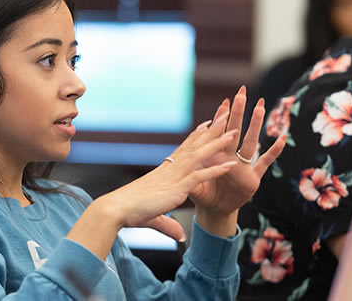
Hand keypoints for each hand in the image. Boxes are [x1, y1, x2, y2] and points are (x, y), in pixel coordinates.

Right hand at [96, 118, 239, 241]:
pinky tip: (231, 164)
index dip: (196, 136)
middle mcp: (170, 169)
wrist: (117, 208)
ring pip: (200, 155)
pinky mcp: (177, 187)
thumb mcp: (155, 217)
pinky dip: (216, 169)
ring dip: (217, 144)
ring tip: (233, 132)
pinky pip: (201, 175)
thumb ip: (169, 225)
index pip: (183, 148)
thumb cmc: (130, 210)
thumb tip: (180, 237)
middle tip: (224, 115)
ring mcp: (174, 176)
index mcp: (164, 170)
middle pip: (194, 145)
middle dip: (211, 130)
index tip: (207, 123)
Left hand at [189, 86, 285, 215]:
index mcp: (215, 156)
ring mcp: (243, 166)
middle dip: (238, 112)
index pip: (218, 133)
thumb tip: (185, 167)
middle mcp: (230, 157)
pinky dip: (273, 151)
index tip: (224, 101)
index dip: (221, 118)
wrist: (214, 209)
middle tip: (242, 93)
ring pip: (250, 142)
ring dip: (255, 125)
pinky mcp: (253, 178)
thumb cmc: (203, 193)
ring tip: (260, 106)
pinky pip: (265, 162)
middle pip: (235, 131)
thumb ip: (191, 178)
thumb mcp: (194, 187)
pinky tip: (282, 137)